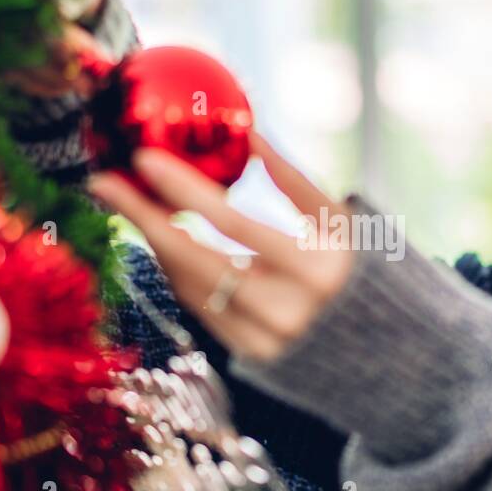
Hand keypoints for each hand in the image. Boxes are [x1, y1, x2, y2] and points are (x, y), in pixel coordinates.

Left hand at [86, 131, 355, 361]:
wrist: (386, 353)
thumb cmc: (365, 269)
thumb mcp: (343, 222)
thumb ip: (295, 181)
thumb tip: (246, 132)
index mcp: (317, 270)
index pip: (235, 223)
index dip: (185, 189)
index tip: (144, 157)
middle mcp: (287, 313)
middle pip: (194, 258)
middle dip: (143, 216)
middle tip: (105, 181)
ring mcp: (265, 342)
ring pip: (190, 284)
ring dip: (158, 240)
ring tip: (134, 202)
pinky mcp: (252, 358)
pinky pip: (200, 306)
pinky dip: (181, 270)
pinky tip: (167, 239)